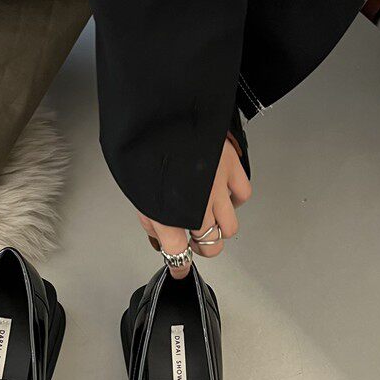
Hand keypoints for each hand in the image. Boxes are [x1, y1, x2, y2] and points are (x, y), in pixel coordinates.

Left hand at [139, 138, 251, 278]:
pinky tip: (222, 194)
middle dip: (203, 248)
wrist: (159, 111)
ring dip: (220, 228)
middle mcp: (195, 205)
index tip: (178, 268)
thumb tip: (163, 238)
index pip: (177, 254)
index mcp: (166, 212)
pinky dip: (234, 199)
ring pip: (230, 226)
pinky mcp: (230, 167)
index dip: (178, 265)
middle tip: (195, 241)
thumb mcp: (137, 191)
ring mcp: (216, 187)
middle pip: (211, 245)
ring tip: (209, 218)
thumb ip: (151, 218)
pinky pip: (242, 194)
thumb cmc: (143, 148)